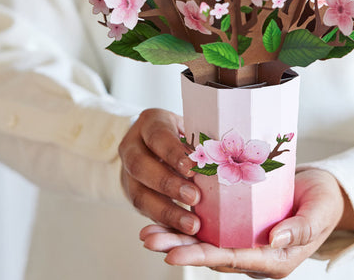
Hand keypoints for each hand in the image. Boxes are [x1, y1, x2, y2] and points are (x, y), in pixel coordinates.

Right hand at [118, 108, 200, 235]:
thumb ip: (200, 140)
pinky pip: (144, 211)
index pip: (157, 136)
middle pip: (141, 166)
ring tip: (191, 224)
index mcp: (149, 123)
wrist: (153, 143)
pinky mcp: (131, 194)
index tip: (191, 169)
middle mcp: (131, 146)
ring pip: (139, 194)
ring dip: (166, 211)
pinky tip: (182, 230)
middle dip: (168, 184)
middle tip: (195, 197)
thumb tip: (226, 155)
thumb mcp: (189, 127)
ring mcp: (127, 172)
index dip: (172, 153)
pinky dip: (164, 222)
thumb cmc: (181, 133)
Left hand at [139, 168, 353, 278]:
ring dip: (177, 237)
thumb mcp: (319, 213)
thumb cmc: (324, 202)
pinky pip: (212, 227)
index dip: (203, 257)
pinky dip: (189, 222)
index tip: (175, 254)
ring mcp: (245, 239)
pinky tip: (168, 213)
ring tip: (148, 233)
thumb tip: (273, 241)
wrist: (324, 193)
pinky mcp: (240, 224)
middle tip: (149, 240)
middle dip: (179, 248)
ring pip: (206, 242)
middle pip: (211, 254)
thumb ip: (300, 229)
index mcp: (274, 259)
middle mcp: (254, 254)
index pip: (233, 259)